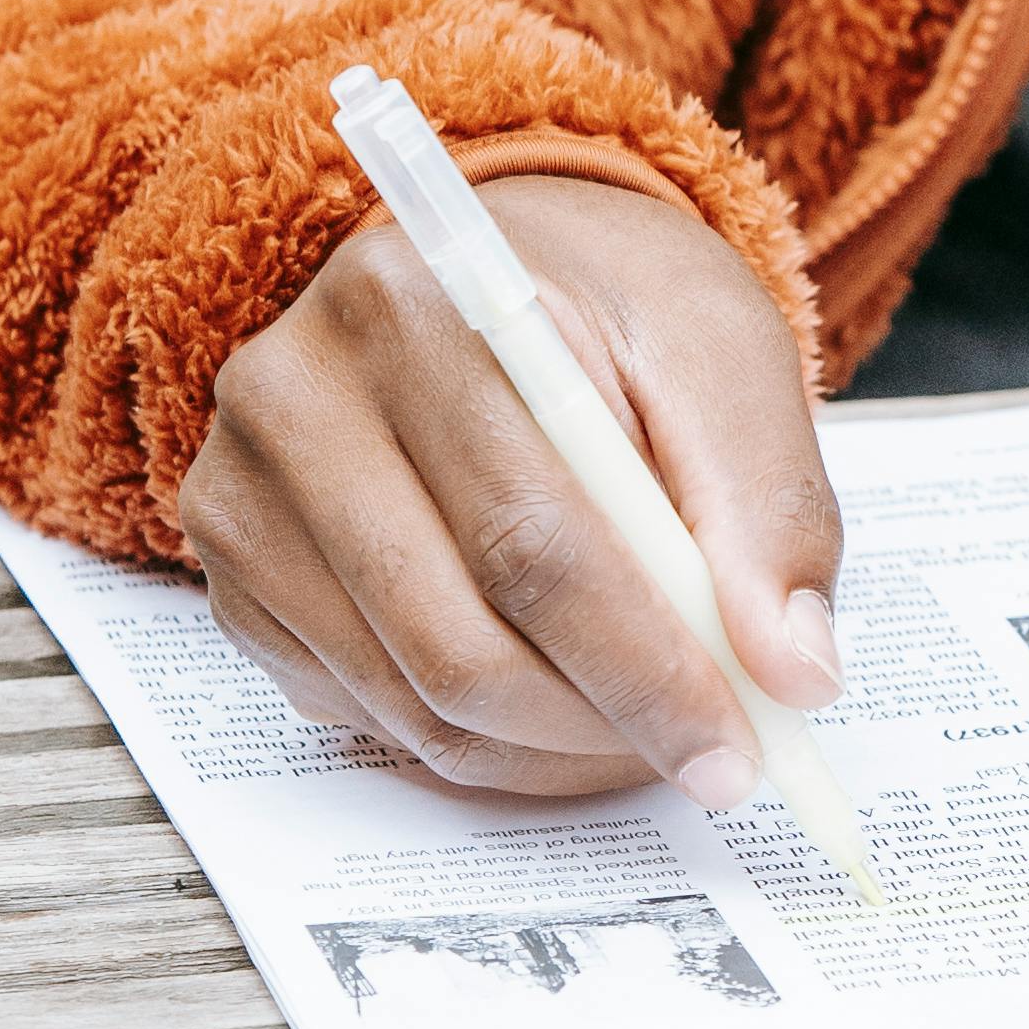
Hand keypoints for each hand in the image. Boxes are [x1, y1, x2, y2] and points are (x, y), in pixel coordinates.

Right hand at [181, 175, 843, 804]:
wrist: (498, 272)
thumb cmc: (614, 307)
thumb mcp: (725, 358)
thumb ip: (771, 513)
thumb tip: (795, 672)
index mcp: (422, 306)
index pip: (533, 539)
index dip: (644, 668)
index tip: (737, 750)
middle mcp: (296, 391)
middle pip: (455, 641)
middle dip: (599, 728)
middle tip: (704, 756)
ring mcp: (241, 485)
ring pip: (406, 697)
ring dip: (542, 748)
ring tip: (638, 728)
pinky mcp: (233, 562)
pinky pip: (356, 705)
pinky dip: (468, 734)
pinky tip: (546, 693)